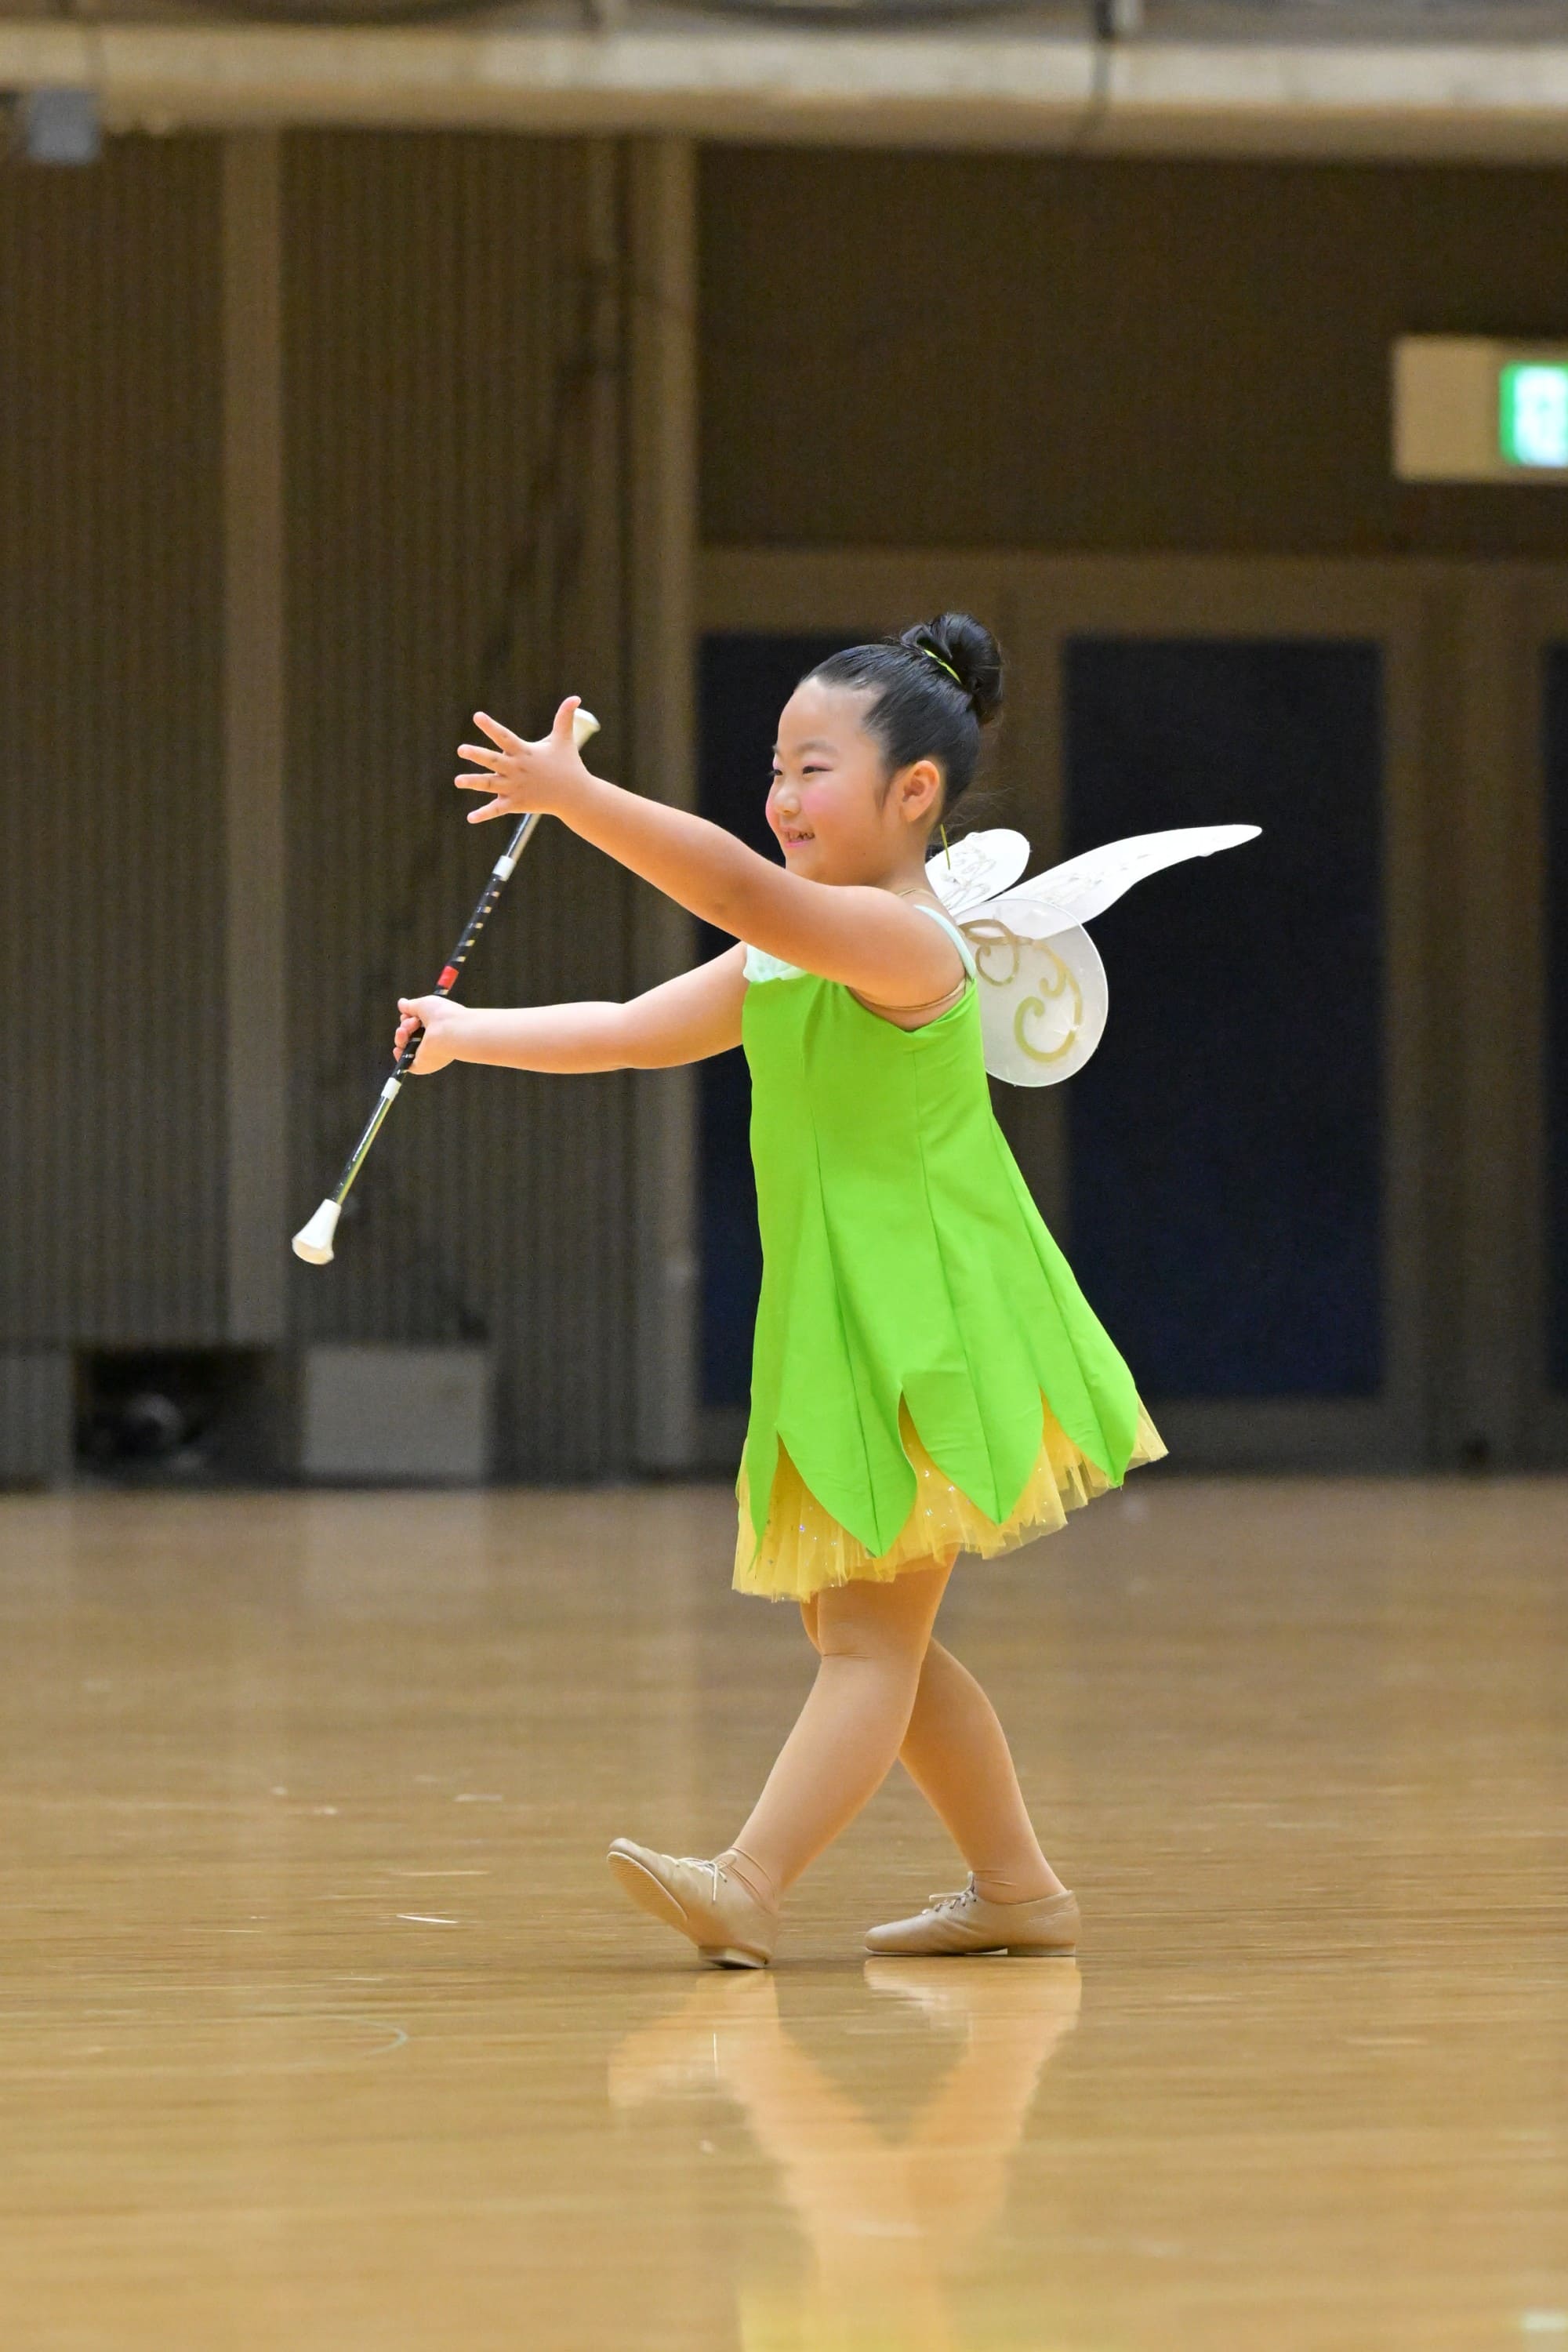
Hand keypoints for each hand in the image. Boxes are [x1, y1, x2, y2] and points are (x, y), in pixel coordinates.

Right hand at [394, 994, 466, 1075]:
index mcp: (436, 1028)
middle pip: (408, 1034)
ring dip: (401, 1036)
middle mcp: (433, 1042)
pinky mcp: (422, 1065)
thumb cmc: (442, 1015)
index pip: (416, 1025)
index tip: (412, 1014)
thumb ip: (411, 1006)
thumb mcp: (423, 1004)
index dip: (409, 1018)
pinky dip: (399, 1055)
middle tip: (414, 1022)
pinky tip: (398, 1047)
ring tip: (406, 1031)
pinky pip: (406, 1063)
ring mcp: (427, 1054)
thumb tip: (401, 1003)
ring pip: (405, 1045)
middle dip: (405, 1025)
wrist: (451, 1032)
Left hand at [456, 697, 588, 823]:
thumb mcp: (564, 740)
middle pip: (493, 761)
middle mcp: (517, 769)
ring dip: (474, 782)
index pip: (505, 737)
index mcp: (524, 752)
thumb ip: (564, 717)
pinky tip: (470, 818)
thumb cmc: (568, 765)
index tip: (477, 716)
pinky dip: (484, 814)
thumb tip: (576, 697)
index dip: (491, 727)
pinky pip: (497, 809)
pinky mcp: (517, 803)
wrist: (575, 796)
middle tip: (461, 749)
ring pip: (490, 784)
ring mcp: (515, 788)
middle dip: (477, 755)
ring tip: (458, 780)